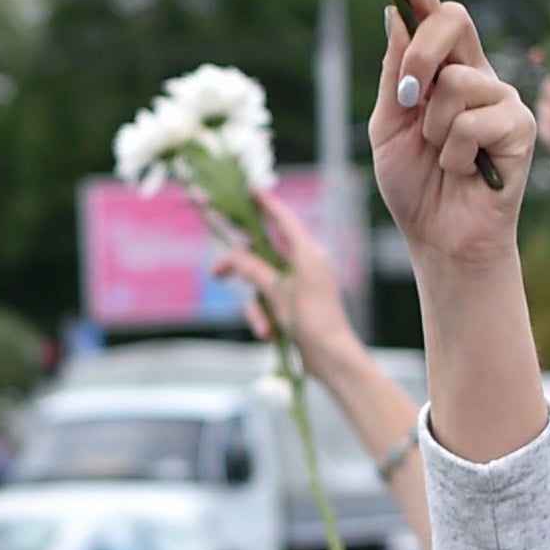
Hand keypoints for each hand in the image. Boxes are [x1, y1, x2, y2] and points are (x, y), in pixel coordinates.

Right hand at [210, 190, 349, 356]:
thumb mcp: (277, 292)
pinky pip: (269, 304)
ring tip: (264, 328)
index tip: (248, 190)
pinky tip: (270, 336)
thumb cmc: (311, 321)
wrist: (332, 359)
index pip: (283, 219)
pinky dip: (266, 319)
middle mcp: (304, 264)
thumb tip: (232, 255)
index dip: (265, 204)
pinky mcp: (294, 305)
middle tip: (216, 273)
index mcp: (307, 253)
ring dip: (258, 309)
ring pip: (261, 286)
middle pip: (263, 256)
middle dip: (242, 273)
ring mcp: (298, 285)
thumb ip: (253, 269)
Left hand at [371, 0, 533, 274]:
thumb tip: (396, 15)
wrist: (440, 240)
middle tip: (407, 99)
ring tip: (443, 158)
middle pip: (453, 22)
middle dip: (418, 56)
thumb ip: (394, 74)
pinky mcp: (521, 127)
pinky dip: (455, 154)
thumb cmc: (415, 186)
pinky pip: (473, 121)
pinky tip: (467, 172)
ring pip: (456, 83)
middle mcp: (477, 76)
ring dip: (434, 129)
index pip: (433, 17)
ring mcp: (503, 99)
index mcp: (443, 71)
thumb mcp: (387, 126)